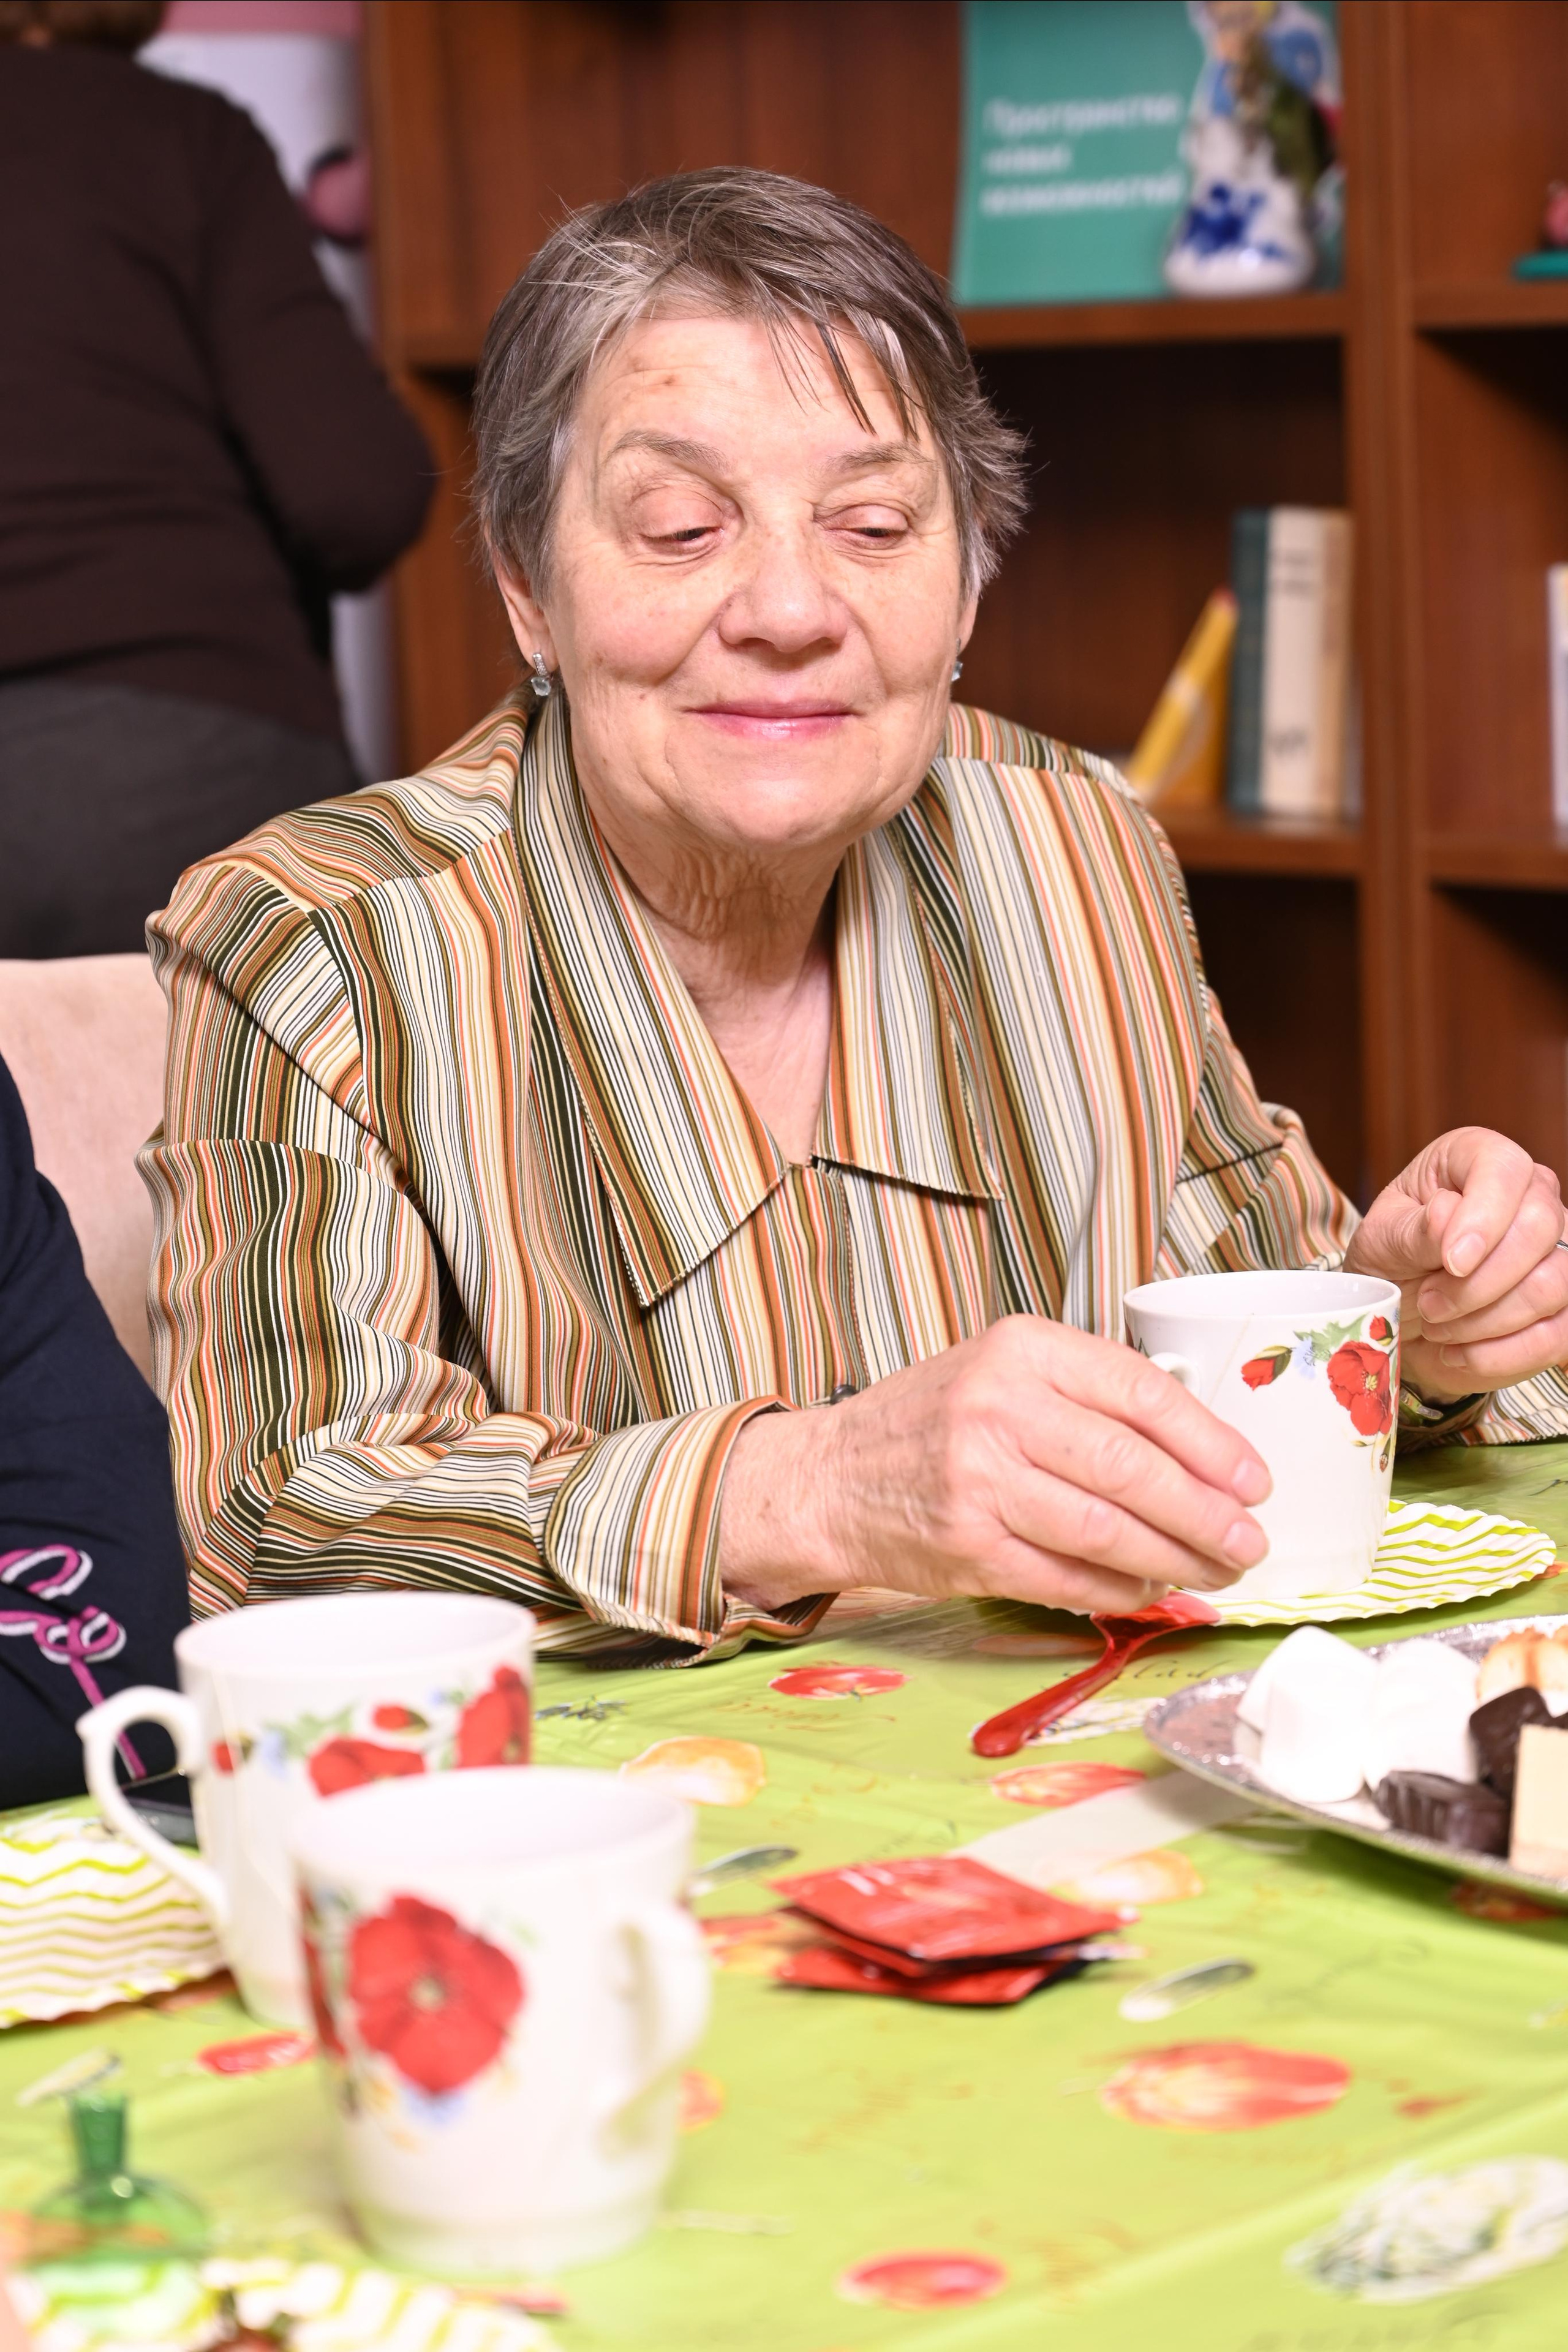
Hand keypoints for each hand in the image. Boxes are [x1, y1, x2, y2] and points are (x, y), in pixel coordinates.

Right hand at [719, 1316, 1270, 1618]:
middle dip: (1206, 1513)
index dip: (1210, 1442)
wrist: (828, 1478)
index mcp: (1021, 1350)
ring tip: (1216, 1571)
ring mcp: (978, 1481)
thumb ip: (1086, 1396)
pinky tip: (1148, 1589)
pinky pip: (1067, 1578)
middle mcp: (998, 1409)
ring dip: (1175, 1559)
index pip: (1139, 1392)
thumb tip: (1201, 1455)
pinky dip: (1119, 1589)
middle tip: (1250, 1540)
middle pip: (1130, 1468)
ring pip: (1106, 1529)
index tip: (1253, 1479)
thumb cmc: (930, 1424)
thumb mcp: (1001, 1372)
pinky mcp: (966, 1547)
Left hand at [1344, 1127, 1567, 1399]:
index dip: (1484, 1218)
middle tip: (1427, 1302)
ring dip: (1484, 1320)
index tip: (1451, 1263)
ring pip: (1551, 1284)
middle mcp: (1530, 1193)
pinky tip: (1459, 1352)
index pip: (1504, 1169)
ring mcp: (1556, 1248)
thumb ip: (1414, 1229)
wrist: (1400, 1314)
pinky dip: (1500, 1354)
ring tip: (1437, 1324)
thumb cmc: (1391, 1261)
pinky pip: (1557, 1334)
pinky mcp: (1563, 1305)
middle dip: (1477, 1282)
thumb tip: (1449, 1217)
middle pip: (1539, 1228)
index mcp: (1478, 1158)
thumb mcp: (1382, 1240)